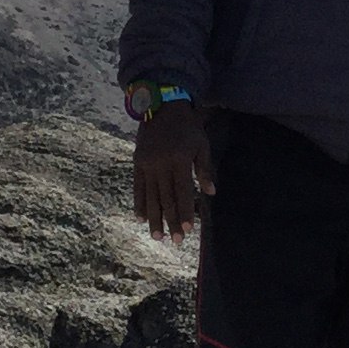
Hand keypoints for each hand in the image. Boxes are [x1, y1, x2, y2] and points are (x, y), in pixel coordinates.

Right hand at [133, 101, 213, 240]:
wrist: (162, 107)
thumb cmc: (187, 128)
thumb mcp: (201, 145)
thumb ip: (205, 169)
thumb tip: (211, 193)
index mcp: (179, 160)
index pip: (183, 192)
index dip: (185, 212)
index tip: (188, 230)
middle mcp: (161, 164)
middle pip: (166, 199)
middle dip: (171, 221)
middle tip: (175, 240)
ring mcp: (147, 164)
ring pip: (151, 197)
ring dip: (154, 218)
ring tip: (157, 237)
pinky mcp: (137, 163)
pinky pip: (138, 188)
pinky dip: (139, 204)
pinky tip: (141, 219)